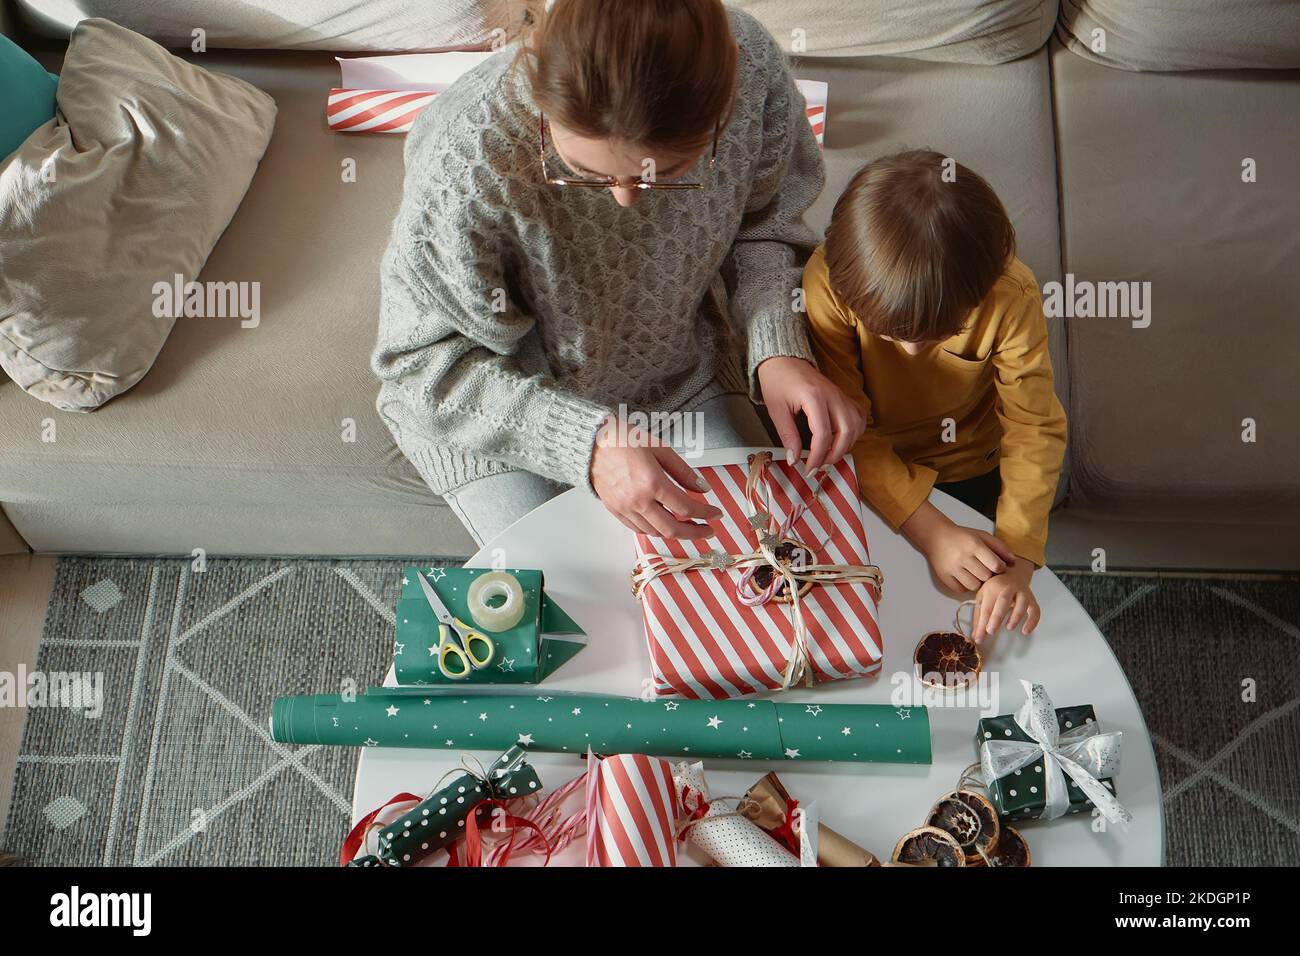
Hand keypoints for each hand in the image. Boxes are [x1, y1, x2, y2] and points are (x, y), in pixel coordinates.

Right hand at [590, 418, 721, 538]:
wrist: (590, 443)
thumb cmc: (622, 440)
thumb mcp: (659, 448)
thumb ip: (682, 471)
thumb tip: (701, 487)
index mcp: (652, 482)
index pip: (686, 507)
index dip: (706, 514)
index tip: (716, 514)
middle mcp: (638, 500)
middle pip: (672, 529)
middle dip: (695, 533)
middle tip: (708, 531)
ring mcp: (625, 508)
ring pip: (655, 533)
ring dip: (675, 533)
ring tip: (688, 527)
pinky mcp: (615, 510)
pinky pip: (638, 529)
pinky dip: (655, 531)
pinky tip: (663, 524)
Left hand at [756, 356, 865, 471]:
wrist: (783, 359)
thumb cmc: (777, 382)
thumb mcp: (776, 410)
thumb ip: (787, 435)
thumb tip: (794, 459)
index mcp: (814, 397)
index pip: (823, 434)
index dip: (817, 456)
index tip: (808, 469)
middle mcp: (833, 395)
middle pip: (847, 431)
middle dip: (835, 454)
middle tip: (819, 465)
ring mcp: (841, 394)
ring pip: (857, 424)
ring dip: (847, 444)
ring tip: (829, 455)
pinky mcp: (843, 396)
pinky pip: (858, 415)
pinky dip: (854, 431)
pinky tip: (841, 439)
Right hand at [901, 501, 1016, 592]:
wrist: (936, 536)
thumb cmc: (962, 537)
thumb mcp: (982, 536)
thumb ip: (999, 547)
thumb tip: (1014, 561)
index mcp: (974, 545)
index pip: (996, 565)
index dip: (1000, 568)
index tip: (998, 566)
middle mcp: (963, 557)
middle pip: (986, 577)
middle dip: (988, 575)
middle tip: (986, 570)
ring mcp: (952, 568)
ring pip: (974, 586)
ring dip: (977, 582)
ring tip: (975, 574)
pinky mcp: (944, 577)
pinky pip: (961, 589)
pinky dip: (965, 586)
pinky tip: (965, 577)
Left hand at [973, 558, 1039, 638]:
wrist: (1013, 573)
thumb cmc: (995, 588)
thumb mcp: (983, 597)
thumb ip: (979, 617)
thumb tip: (976, 637)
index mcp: (992, 588)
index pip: (986, 607)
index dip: (981, 623)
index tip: (978, 637)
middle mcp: (1008, 588)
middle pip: (1003, 601)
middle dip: (996, 617)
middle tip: (990, 631)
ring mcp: (1022, 592)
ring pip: (1022, 603)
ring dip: (1015, 616)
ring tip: (1008, 628)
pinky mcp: (1032, 599)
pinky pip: (1035, 610)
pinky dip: (1032, 621)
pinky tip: (1025, 631)